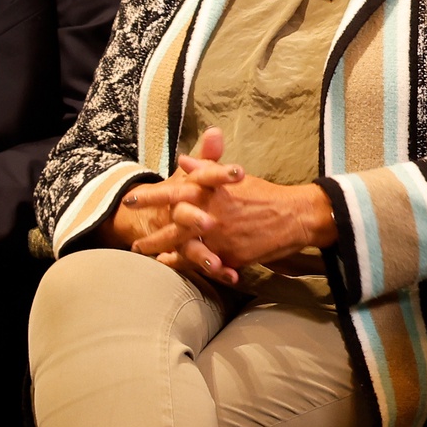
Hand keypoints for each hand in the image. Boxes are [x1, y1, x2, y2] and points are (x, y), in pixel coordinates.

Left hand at [110, 128, 334, 282]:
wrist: (295, 216)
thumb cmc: (264, 194)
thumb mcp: (234, 177)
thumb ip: (207, 168)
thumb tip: (184, 160)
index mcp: (212, 192)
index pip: (175, 192)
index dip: (152, 197)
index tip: (131, 199)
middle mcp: (212, 215)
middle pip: (174, 227)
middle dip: (152, 237)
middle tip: (135, 245)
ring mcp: (221, 237)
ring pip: (186, 249)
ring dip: (168, 254)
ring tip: (153, 259)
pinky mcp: (231, 255)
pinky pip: (206, 263)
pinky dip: (189, 265)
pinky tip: (176, 266)